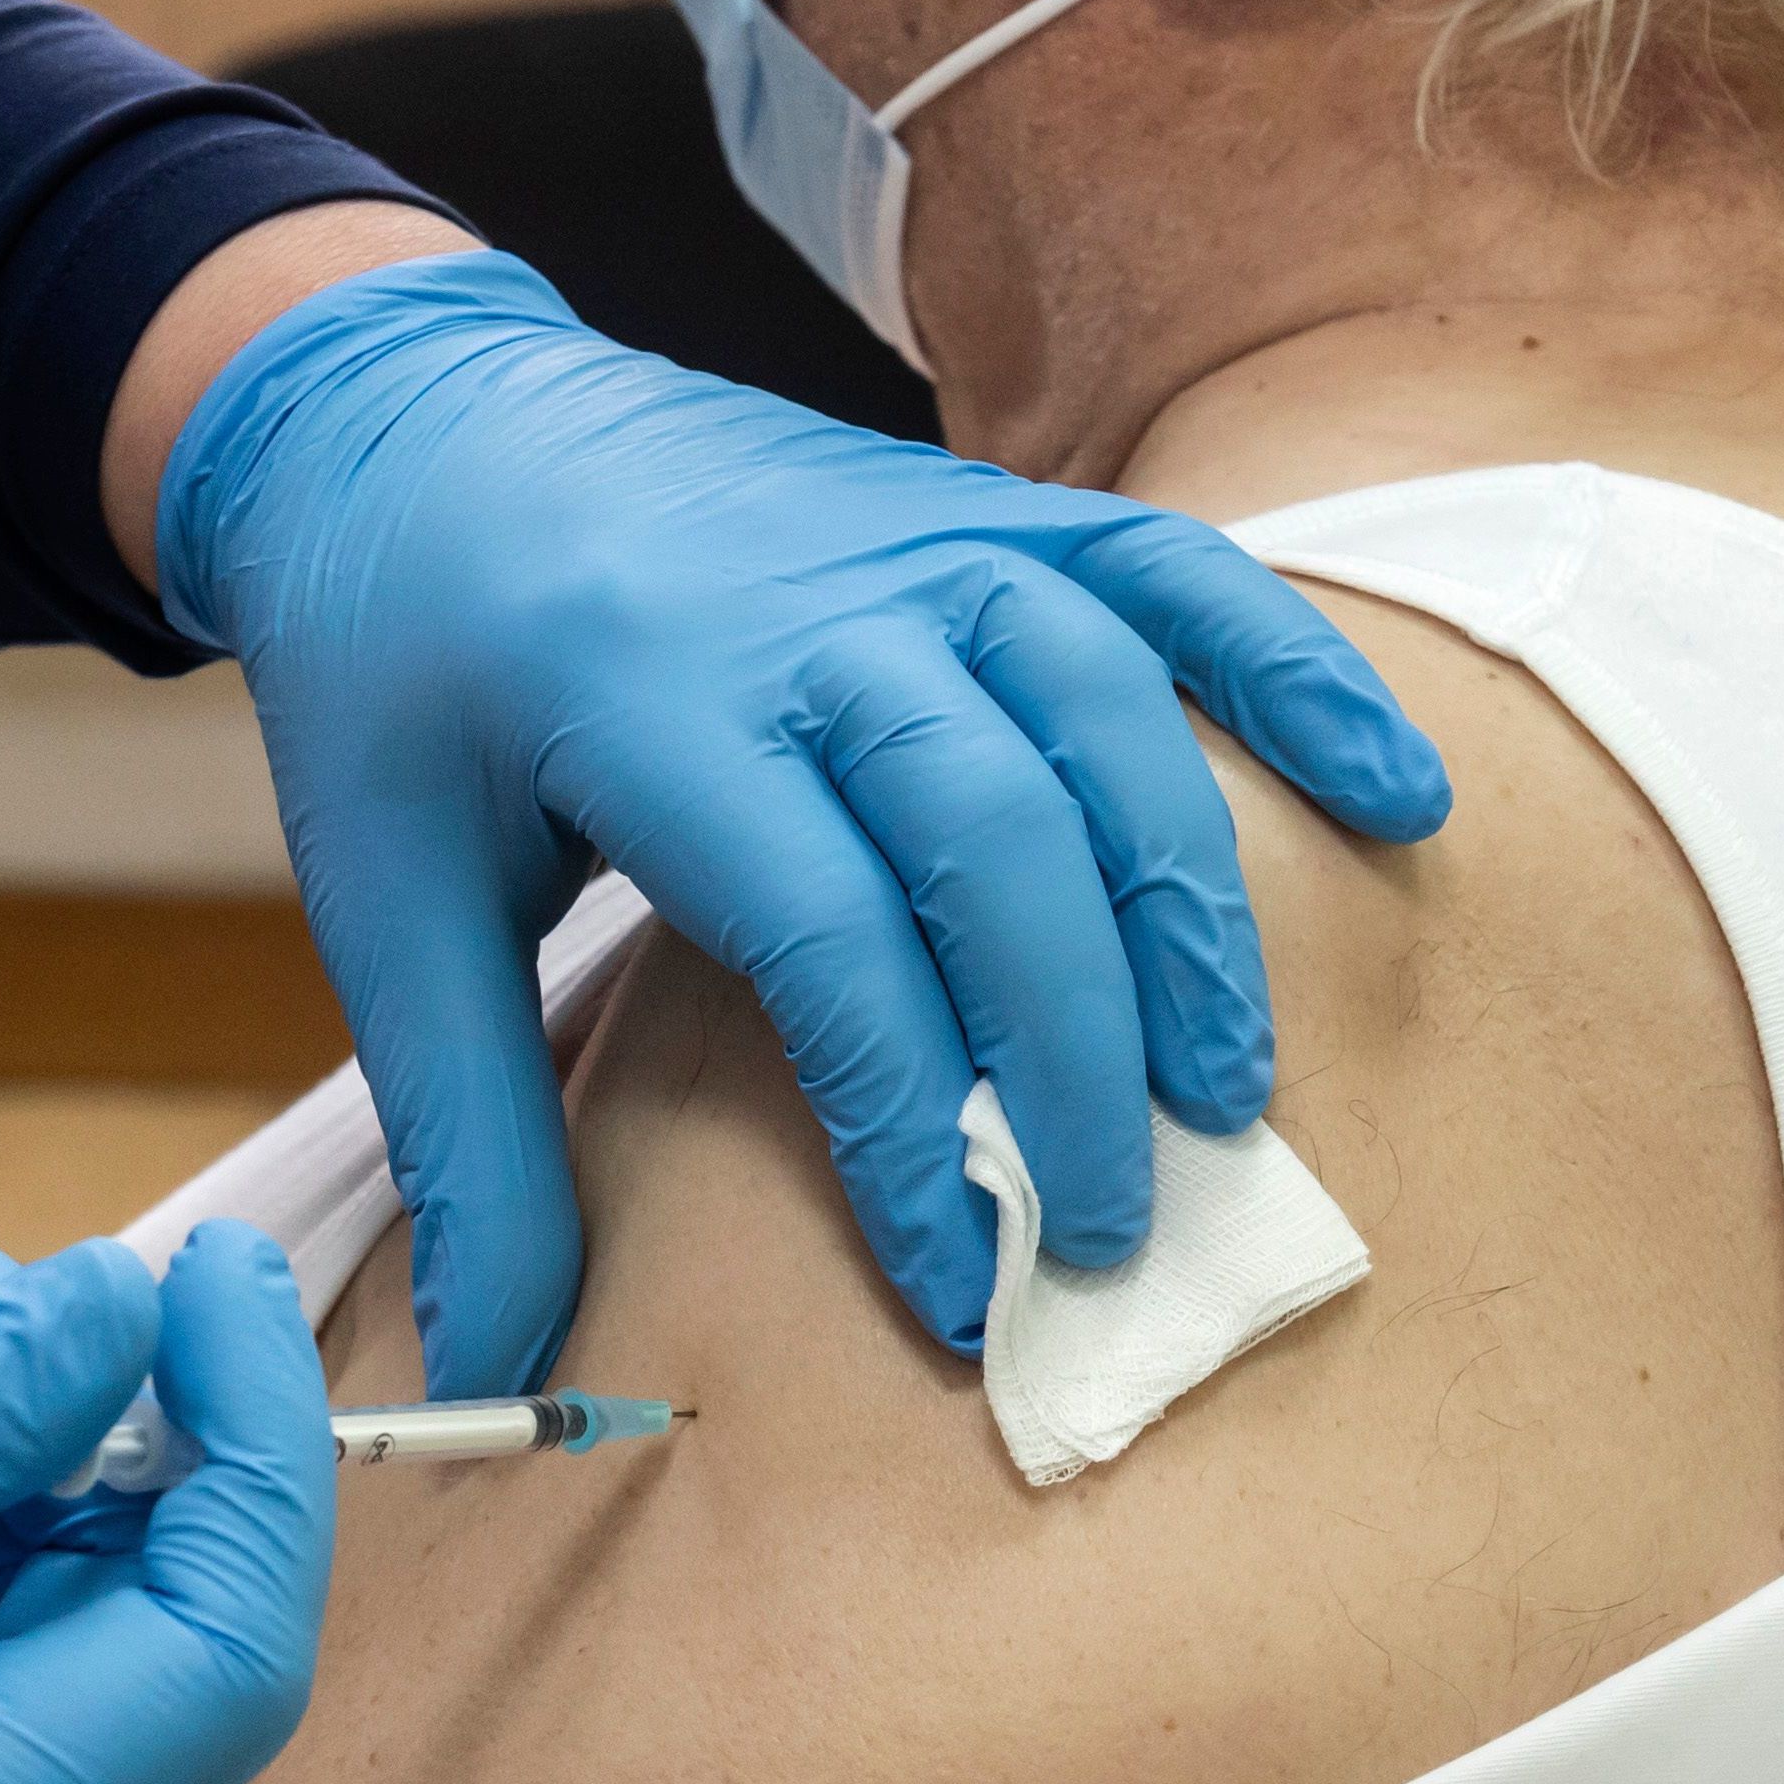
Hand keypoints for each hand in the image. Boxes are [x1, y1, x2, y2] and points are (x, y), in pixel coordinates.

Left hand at [152, 246, 1449, 1391]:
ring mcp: (919, 541)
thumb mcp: (382, 899)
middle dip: (1074, 1056)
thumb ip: (469, 1133)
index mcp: (649, 702)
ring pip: (1113, 719)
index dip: (907, 1131)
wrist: (415, 416)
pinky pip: (1182, 580)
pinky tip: (1401, 800)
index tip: (956, 1288)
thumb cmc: (399, 676)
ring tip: (1228, 1092)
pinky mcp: (986, 512)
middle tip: (1114, 1234)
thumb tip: (495, 1368)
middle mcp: (810, 608)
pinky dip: (1304, 680)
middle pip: (1000, 842)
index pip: (829, 942)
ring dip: (1191, 911)